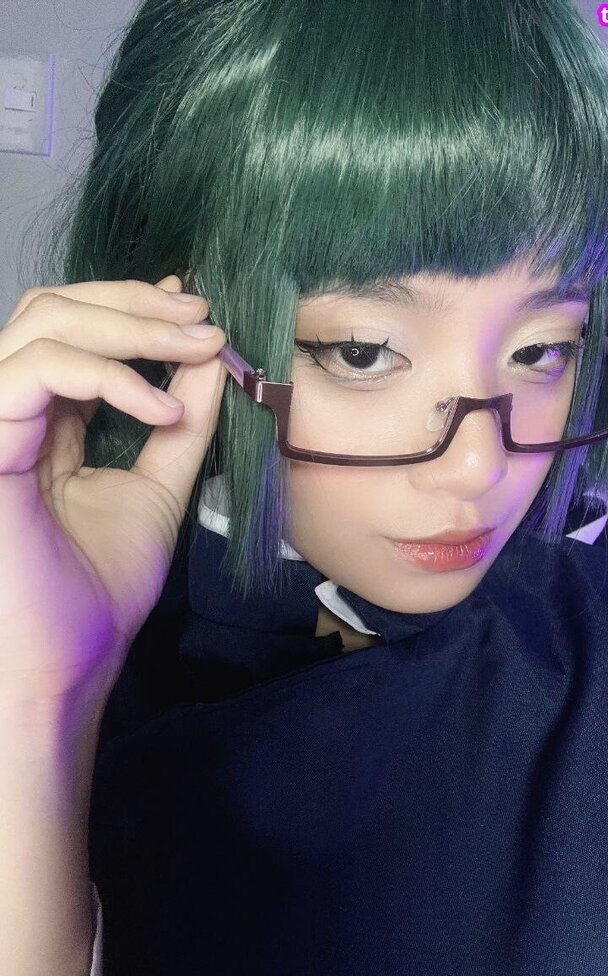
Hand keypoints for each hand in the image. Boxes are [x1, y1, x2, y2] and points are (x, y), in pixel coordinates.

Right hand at [0, 275, 227, 702]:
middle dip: (136, 304)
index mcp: (41, 423)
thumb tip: (211, 362)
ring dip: (131, 326)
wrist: (65, 665)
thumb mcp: (156, 492)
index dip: (134, 311)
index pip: (73, 334)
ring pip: (43, 324)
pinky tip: (163, 411)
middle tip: (203, 319)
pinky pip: (39, 372)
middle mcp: (9, 413)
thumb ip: (179, 428)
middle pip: (53, 309)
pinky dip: (109, 376)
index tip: (199, 316)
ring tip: (198, 349)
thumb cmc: (97, 593)